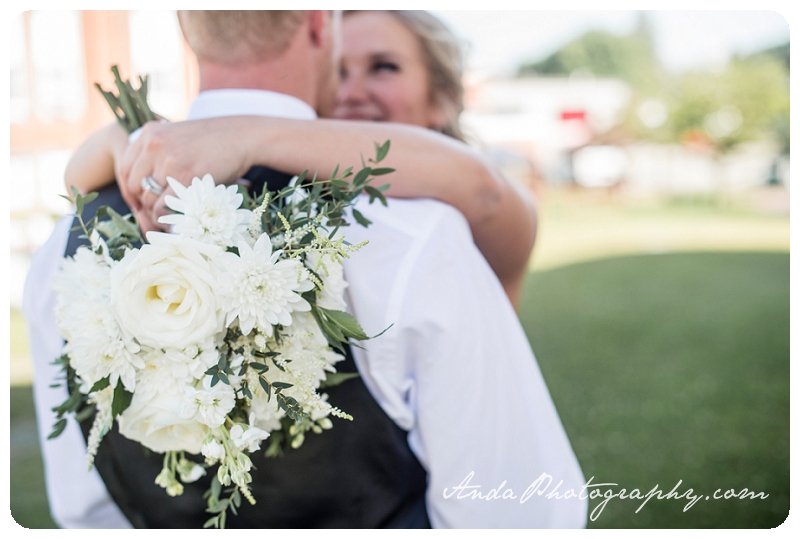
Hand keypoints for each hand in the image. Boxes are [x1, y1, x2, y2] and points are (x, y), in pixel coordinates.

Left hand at [119, 118, 253, 219]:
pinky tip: (178, 220)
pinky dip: (167, 218)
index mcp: (148, 133)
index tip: (141, 205)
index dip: (130, 192)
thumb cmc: (215, 143)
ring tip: (170, 220)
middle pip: (133, 186)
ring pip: (147, 199)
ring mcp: (167, 160)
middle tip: (157, 217)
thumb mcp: (179, 139)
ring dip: (157, 214)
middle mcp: (153, 144)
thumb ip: (160, 155)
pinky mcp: (184, 176)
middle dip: (143, 205)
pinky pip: (162, 207)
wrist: (243, 136)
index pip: (124, 169)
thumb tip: (146, 190)